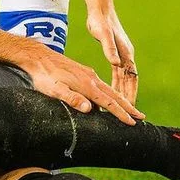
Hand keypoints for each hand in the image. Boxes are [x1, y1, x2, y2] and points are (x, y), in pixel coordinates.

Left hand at [18, 44, 143, 125]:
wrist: (39, 57)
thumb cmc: (44, 75)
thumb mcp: (55, 89)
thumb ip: (72, 98)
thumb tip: (90, 109)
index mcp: (87, 85)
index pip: (108, 103)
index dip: (121, 114)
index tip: (133, 122)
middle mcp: (91, 79)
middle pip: (114, 95)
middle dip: (128, 107)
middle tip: (141, 116)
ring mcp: (88, 74)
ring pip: (109, 89)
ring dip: (121, 100)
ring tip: (130, 108)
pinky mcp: (83, 72)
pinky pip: (101, 85)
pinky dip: (110, 93)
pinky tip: (108, 98)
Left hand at [87, 9, 137, 103]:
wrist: (99, 11)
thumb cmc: (100, 22)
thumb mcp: (103, 35)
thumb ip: (109, 49)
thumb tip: (116, 63)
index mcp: (125, 53)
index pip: (131, 78)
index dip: (131, 93)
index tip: (130, 107)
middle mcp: (126, 56)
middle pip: (130, 81)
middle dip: (130, 97)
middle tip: (128, 114)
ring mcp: (121, 56)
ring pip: (124, 79)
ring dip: (123, 92)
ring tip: (122, 108)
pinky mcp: (114, 55)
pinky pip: (117, 74)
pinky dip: (116, 84)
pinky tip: (112, 93)